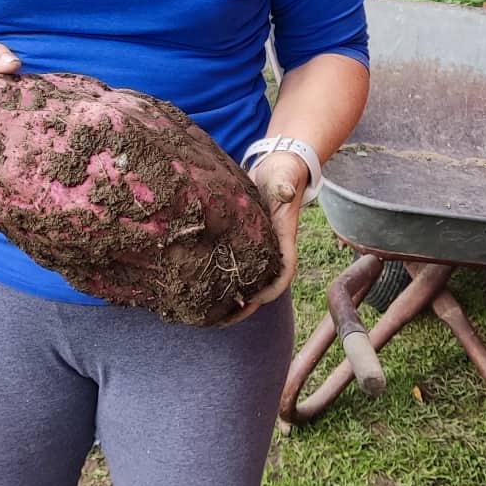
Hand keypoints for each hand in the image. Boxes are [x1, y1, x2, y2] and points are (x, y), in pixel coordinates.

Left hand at [219, 149, 306, 324]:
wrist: (278, 165)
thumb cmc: (284, 173)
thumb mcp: (285, 178)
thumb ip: (285, 186)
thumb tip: (285, 192)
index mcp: (284, 239)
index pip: (284, 272)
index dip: (271, 289)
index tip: (253, 300)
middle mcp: (271, 248)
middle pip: (262, 286)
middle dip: (244, 305)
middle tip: (220, 320)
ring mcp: (258, 246)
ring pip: (248, 280)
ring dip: (231, 298)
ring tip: (207, 313)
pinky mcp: (244, 240)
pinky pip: (236, 266)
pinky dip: (222, 278)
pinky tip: (200, 285)